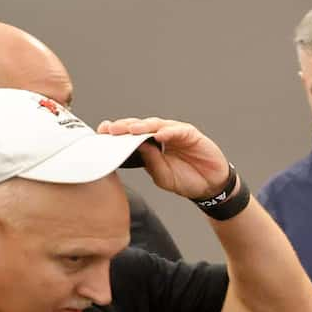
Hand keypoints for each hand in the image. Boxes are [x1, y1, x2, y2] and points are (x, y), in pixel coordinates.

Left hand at [93, 117, 235, 201]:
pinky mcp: (189, 133)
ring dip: (142, 127)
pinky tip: (159, 136)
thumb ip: (151, 163)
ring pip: (155, 125)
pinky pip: (177, 130)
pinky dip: (168, 132)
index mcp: (149, 146)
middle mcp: (159, 136)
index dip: (116, 133)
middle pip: (138, 126)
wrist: (209, 187)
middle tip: (111, 130)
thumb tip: (140, 147)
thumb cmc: (186, 180)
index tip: (102, 134)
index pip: (129, 136)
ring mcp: (174, 133)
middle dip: (124, 127)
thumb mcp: (163, 177)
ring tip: (132, 130)